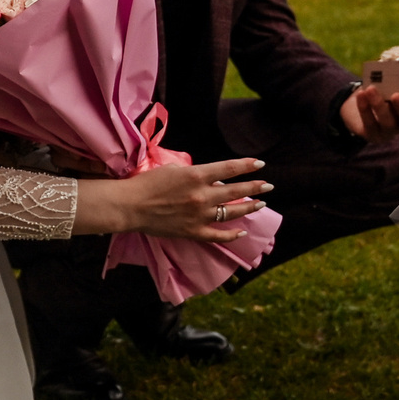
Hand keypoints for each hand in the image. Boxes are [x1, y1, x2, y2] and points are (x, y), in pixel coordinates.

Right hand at [73, 157, 270, 241]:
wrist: (130, 206)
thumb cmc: (147, 183)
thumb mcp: (173, 169)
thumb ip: (194, 174)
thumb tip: (210, 179)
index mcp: (196, 176)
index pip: (229, 169)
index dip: (247, 166)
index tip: (260, 164)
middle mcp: (201, 196)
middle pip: (235, 191)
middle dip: (255, 187)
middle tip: (268, 185)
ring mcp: (199, 216)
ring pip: (231, 212)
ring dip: (248, 208)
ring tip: (261, 204)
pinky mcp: (193, 232)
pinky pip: (218, 235)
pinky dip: (231, 235)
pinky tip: (241, 231)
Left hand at [340, 83, 398, 143]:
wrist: (360, 103)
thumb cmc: (382, 88)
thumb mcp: (392, 79)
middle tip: (397, 95)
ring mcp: (388, 131)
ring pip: (386, 122)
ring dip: (379, 105)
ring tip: (371, 89)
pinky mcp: (371, 134)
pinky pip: (368, 123)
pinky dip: (364, 108)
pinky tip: (361, 95)